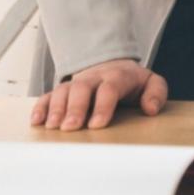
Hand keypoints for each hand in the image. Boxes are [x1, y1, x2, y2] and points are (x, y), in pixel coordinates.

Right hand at [31, 58, 167, 130]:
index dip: (103, 105)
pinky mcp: (63, 90)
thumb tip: (151, 109)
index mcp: (118, 76)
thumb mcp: (151, 83)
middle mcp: (94, 78)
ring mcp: (76, 83)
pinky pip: (48, 95)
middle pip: (81, 88)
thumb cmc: (132, 82)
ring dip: (56, 109)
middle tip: (71, 128)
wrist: (113, 67)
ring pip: (63, 91)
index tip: (97, 124)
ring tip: (53, 127)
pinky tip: (37, 121)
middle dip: (75, 108)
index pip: (110, 88)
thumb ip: (156, 93)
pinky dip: (41, 107)